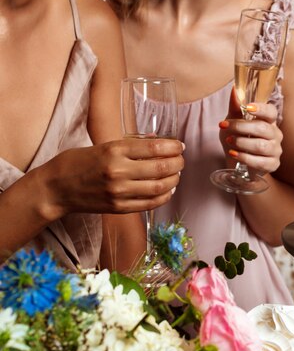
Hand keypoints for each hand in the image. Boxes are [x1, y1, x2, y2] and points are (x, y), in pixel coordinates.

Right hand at [39, 138, 183, 217]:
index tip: (179, 146)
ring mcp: (119, 192)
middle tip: (181, 160)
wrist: (55, 189)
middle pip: (162, 168)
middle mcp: (119, 171)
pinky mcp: (119, 208)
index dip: (173, 147)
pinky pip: (150, 204)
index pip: (155, 148)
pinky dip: (164, 196)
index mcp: (114, 151)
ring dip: (174, 180)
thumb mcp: (102, 146)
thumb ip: (130, 147)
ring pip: (160, 187)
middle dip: (178, 163)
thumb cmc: (76, 163)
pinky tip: (168, 190)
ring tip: (176, 175)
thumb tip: (158, 143)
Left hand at [219, 88, 282, 174]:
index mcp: (268, 121)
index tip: (248, 107)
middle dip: (242, 127)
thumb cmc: (238, 139)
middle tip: (226, 126)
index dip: (261, 109)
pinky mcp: (272, 164)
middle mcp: (275, 134)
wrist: (238, 163)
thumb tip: (234, 89)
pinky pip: (260, 161)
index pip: (271, 112)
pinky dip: (244, 158)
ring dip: (242, 143)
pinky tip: (234, 154)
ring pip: (261, 146)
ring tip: (229, 141)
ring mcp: (275, 150)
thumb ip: (235, 107)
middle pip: (263, 128)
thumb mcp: (233, 122)